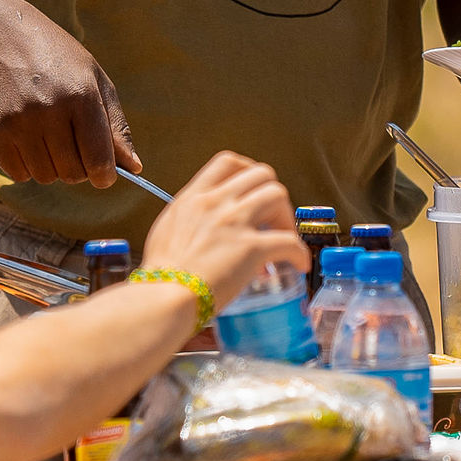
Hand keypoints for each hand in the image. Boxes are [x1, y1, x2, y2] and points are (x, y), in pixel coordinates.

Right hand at [0, 10, 137, 189]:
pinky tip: (26, 142)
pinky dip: (25, 167)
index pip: (99, 159)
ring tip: (47, 139)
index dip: (105, 176)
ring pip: (44, 176)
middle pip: (72, 173)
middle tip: (72, 147)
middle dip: (78, 169)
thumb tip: (134, 167)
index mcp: (82, 95)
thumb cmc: (56, 57)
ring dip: (50, 168)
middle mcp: (51, 108)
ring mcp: (19, 119)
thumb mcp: (94, 79)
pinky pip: (16, 172)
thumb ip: (115, 126)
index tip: (103, 175)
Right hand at [139, 149, 305, 305]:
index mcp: (194, 198)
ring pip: (278, 195)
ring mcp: (235, 223)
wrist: (163, 297)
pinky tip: (298, 264)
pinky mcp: (251, 248)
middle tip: (273, 218)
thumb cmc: (161, 276)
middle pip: (261, 174)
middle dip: (272, 194)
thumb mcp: (166, 231)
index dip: (248, 171)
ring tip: (285, 238)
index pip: (228, 163)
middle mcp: (216, 203)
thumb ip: (188, 221)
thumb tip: (200, 229)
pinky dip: (299, 252)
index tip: (253, 189)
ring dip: (287, 216)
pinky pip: (289, 242)